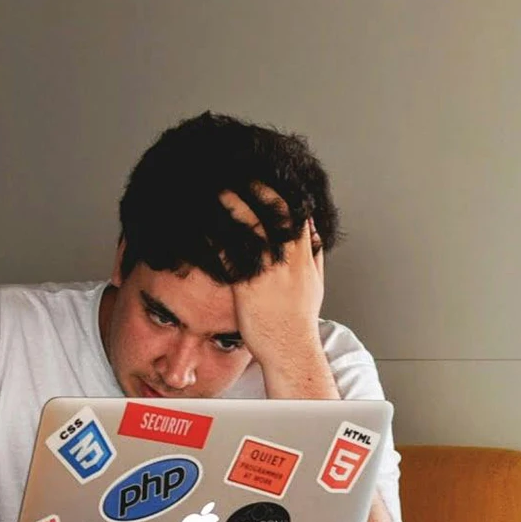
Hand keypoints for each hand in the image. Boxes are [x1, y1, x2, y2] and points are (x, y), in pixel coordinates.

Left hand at [219, 186, 325, 371]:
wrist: (291, 349)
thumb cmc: (299, 321)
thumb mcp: (315, 284)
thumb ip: (314, 256)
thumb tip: (314, 233)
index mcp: (304, 257)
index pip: (296, 213)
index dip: (281, 191)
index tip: (268, 176)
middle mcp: (288, 260)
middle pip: (275, 212)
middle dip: (258, 188)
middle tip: (240, 172)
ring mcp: (269, 272)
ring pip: (253, 226)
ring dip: (235, 203)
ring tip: (219, 187)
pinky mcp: (248, 285)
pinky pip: (233, 253)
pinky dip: (219, 235)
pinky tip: (205, 223)